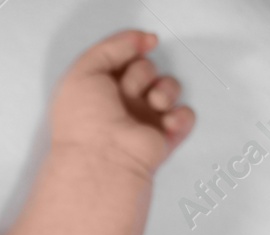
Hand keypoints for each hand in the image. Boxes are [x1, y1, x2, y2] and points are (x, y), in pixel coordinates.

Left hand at [50, 28, 194, 179]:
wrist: (102, 159)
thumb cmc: (85, 120)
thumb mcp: (84, 71)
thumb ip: (112, 47)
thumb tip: (141, 39)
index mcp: (96, 91)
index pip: (122, 59)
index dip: (132, 49)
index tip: (141, 45)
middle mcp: (118, 106)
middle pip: (146, 69)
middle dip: (141, 74)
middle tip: (127, 92)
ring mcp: (141, 122)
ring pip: (168, 88)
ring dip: (165, 89)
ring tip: (154, 103)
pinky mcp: (162, 138)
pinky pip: (185, 116)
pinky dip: (181, 116)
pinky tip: (166, 122)